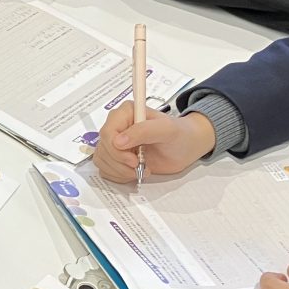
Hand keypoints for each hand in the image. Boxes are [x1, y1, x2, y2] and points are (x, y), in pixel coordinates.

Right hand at [93, 106, 215, 182]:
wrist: (186, 147)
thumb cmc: (179, 134)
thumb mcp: (166, 129)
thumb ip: (143, 131)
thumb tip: (119, 141)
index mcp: (126, 113)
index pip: (107, 132)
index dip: (116, 150)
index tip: (133, 160)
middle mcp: (117, 126)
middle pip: (104, 148)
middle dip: (121, 163)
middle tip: (140, 166)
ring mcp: (115, 142)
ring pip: (102, 160)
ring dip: (120, 171)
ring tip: (140, 169)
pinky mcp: (116, 157)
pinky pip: (105, 169)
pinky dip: (118, 175)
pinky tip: (133, 173)